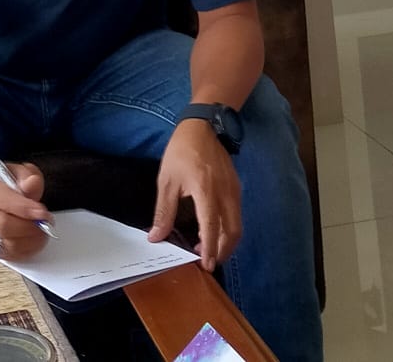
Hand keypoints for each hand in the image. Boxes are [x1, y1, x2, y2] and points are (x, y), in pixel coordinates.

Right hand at [0, 162, 49, 264]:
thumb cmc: (6, 181)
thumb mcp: (19, 170)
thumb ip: (27, 176)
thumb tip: (31, 184)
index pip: (3, 200)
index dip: (25, 209)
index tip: (43, 213)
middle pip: (2, 226)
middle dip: (29, 227)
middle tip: (45, 223)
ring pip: (6, 245)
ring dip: (30, 242)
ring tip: (42, 232)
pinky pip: (8, 255)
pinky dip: (25, 252)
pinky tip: (34, 241)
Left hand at [148, 119, 241, 270]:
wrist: (203, 126)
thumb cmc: (182, 151)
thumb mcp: (167, 180)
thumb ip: (163, 212)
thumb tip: (155, 237)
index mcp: (206, 191)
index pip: (212, 227)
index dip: (210, 249)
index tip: (206, 266)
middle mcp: (225, 194)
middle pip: (232, 232)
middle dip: (222, 251)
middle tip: (206, 260)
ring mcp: (234, 191)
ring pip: (237, 226)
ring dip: (226, 242)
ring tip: (208, 247)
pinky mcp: (236, 188)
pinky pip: (237, 215)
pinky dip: (229, 228)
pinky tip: (215, 229)